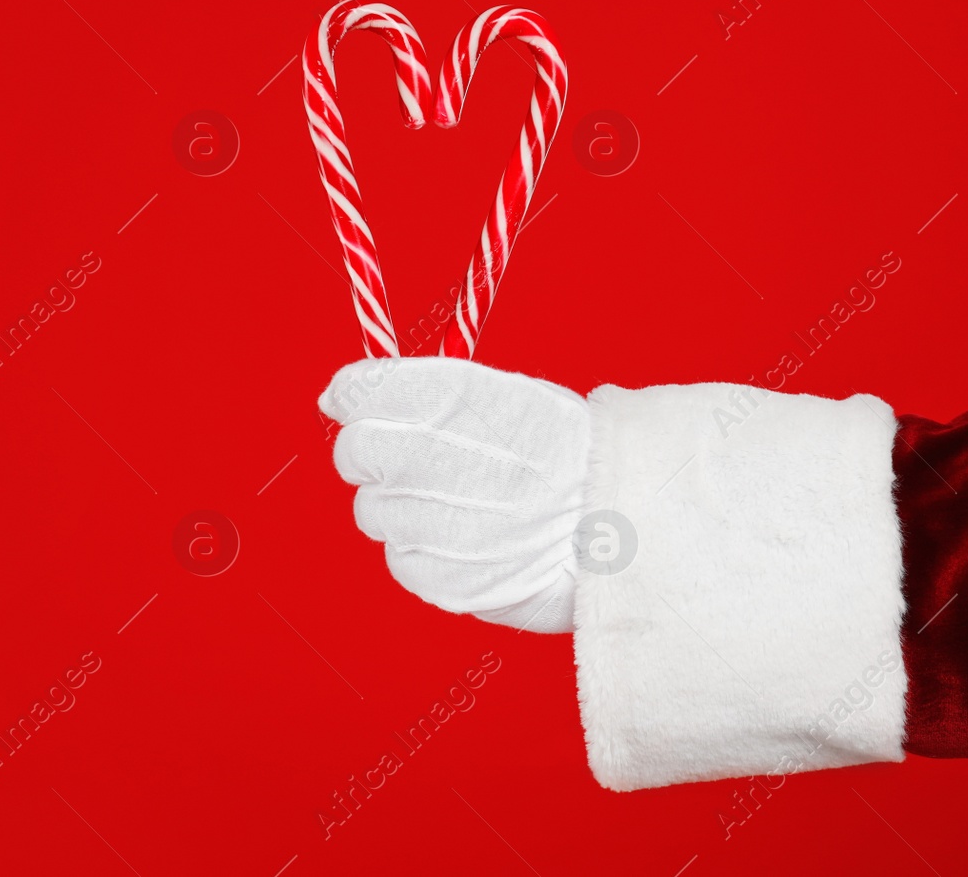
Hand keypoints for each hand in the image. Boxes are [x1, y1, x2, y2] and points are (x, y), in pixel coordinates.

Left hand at [318, 357, 588, 632]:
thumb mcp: (513, 395)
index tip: (362, 402)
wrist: (629, 528)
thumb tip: (338, 394)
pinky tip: (472, 538)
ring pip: (372, 510)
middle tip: (418, 460)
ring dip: (403, 505)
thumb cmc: (571, 456)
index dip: (356, 396)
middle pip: (354, 452)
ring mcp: (435, 523)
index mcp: (458, 398)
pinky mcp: (440, 577)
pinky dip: (426, 549)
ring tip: (464, 504)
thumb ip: (426, 391)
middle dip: (375, 454)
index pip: (361, 390)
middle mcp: (437, 457)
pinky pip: (401, 557)